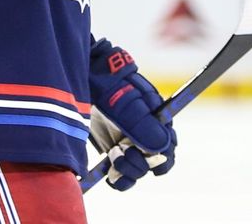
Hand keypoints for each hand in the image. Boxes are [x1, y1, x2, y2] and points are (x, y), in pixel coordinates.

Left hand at [89, 40, 176, 190]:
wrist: (83, 74)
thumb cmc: (106, 83)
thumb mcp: (122, 101)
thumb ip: (141, 123)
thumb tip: (162, 146)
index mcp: (156, 120)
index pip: (169, 149)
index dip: (160, 160)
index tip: (143, 157)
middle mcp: (145, 132)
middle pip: (153, 164)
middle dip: (139, 166)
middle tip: (120, 155)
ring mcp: (128, 140)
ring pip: (137, 170)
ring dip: (127, 172)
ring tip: (113, 160)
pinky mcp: (112, 146)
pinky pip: (119, 171)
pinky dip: (115, 177)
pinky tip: (105, 174)